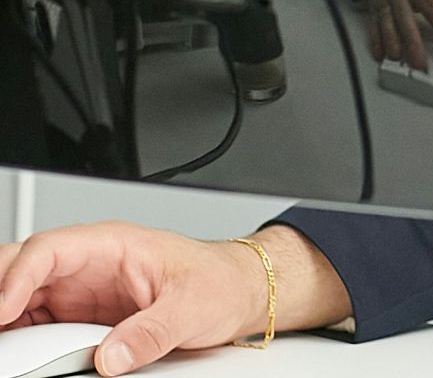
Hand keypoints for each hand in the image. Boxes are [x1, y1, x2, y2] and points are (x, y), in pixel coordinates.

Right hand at [0, 223, 350, 375]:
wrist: (240, 291)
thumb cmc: (220, 282)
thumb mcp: (193, 308)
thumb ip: (151, 332)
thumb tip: (111, 357)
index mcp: (113, 244)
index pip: (49, 250)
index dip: (17, 278)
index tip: (4, 310)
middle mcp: (89, 264)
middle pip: (24, 268)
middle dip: (0, 292)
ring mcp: (80, 290)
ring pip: (22, 297)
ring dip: (7, 319)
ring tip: (5, 347)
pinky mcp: (80, 316)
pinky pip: (38, 322)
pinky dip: (21, 336)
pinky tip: (17, 351)